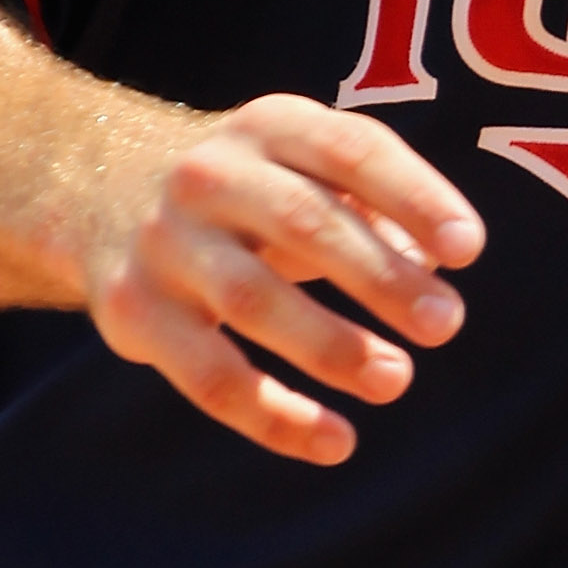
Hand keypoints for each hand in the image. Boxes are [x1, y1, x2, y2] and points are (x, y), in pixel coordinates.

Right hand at [82, 96, 484, 466]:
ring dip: (331, 347)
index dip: (414, 196)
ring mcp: (166, 243)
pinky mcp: (134, 312)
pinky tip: (336, 441)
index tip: (469, 248)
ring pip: (253, 301)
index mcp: (269, 125)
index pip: (351, 150)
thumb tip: (440, 261)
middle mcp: (210, 175)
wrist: (98, 187)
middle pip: (304, 223)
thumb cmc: (248, 184)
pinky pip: (209, 377)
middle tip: (446, 323)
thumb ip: (373, 204)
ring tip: (396, 379)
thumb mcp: (303, 165)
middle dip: (380, 276)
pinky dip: (275, 417)